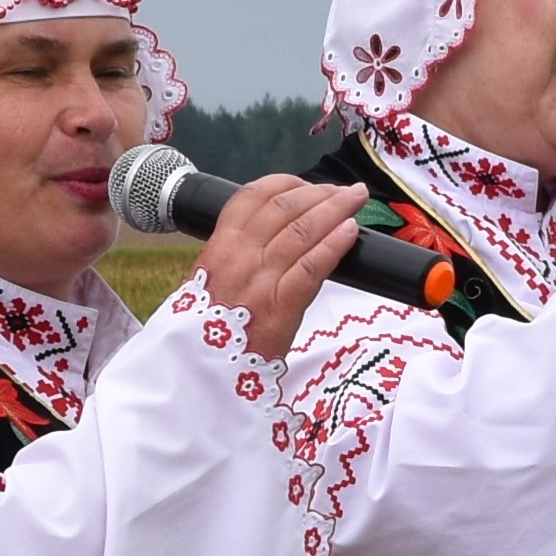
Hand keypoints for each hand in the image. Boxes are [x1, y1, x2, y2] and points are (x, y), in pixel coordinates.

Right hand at [191, 176, 374, 359]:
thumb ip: (236, 257)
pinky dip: (334, 244)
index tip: (307, 184)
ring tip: (355, 201)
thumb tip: (274, 236)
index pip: (251, 196)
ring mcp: (259, 280)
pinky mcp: (279, 307)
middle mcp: (238, 257)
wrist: (200, 373)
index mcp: (218, 248)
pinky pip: (312, 266)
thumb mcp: (211, 284)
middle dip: (320, 192)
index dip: (285, 182)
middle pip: (284, 206)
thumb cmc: (207, 333)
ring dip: (335, 209)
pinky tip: (350, 232)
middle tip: (346, 192)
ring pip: (302, 230)